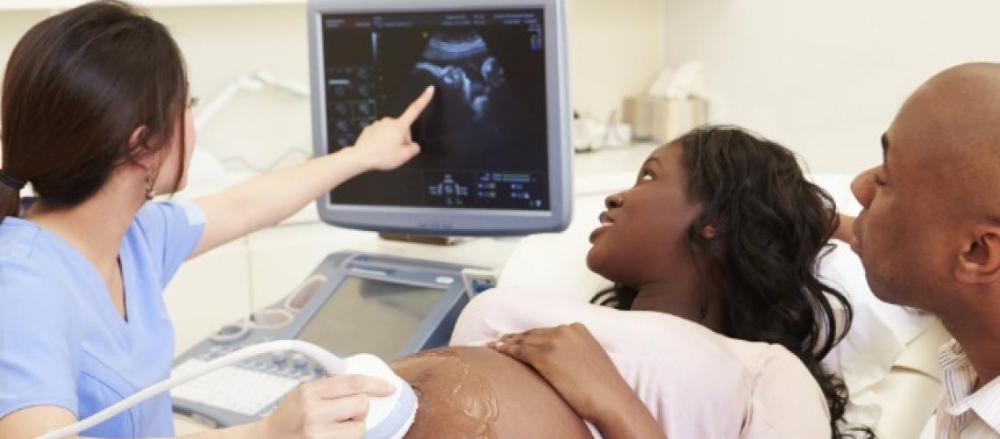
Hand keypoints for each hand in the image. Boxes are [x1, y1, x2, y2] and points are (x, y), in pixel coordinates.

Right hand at [258, 374, 394, 438]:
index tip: (388, 388)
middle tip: (346, 414)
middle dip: (359, 409)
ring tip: (337, 428)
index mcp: (309, 392)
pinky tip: (333, 435)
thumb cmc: (289, 417)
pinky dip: (348, 438)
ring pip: (360, 427)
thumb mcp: (303, 393)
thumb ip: (330, 387)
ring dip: (354, 427)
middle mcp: (313, 412)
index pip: (353, 382)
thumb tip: (364, 385)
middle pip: (361, 404)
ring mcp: (318, 435)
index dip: (376, 384)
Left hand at [351, 86, 434, 170]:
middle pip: (402, 128)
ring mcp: (378, 124)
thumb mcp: (404, 156)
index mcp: (400, 126)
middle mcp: (389, 121)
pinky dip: (381, 141)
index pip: (415, 109)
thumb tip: (413, 146)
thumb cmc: (382, 156)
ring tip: (386, 152)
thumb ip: (414, 149)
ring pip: (391, 132)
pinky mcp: (370, 128)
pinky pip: (380, 134)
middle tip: (397, 152)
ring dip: (391, 140)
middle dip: (402, 138)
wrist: (361, 157)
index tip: (430, 89)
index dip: (424, 99)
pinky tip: (378, 150)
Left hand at [489, 323, 633, 422]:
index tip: (517, 338)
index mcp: (578, 329)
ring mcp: (554, 342)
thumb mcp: (590, 359)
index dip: (530, 335)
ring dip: (507, 343)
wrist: (611, 399)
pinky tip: (498, 352)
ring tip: (494, 346)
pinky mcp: (545, 357)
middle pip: (533, 333)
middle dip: (515, 337)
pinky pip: (520, 351)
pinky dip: (507, 351)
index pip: (547, 331)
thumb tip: (561, 360)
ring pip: (523, 340)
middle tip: (500, 340)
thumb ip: (574, 352)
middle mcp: (565, 330)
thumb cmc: (604, 387)